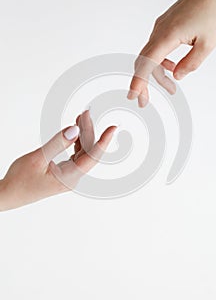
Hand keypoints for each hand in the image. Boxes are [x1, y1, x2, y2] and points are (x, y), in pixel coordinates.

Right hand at [0, 110, 115, 210]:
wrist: (8, 195)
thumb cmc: (19, 180)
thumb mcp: (38, 158)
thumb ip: (58, 143)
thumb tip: (75, 130)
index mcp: (69, 177)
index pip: (93, 157)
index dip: (104, 141)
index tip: (113, 128)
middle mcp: (73, 178)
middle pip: (88, 151)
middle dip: (89, 131)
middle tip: (86, 112)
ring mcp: (69, 176)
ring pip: (83, 152)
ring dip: (83, 135)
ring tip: (81, 117)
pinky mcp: (64, 173)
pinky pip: (76, 155)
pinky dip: (76, 142)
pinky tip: (76, 131)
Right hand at [128, 0, 215, 106]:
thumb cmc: (209, 12)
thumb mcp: (207, 44)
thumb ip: (190, 64)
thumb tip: (177, 76)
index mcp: (167, 36)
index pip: (147, 62)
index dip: (138, 80)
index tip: (133, 94)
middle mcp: (158, 32)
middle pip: (143, 62)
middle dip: (143, 83)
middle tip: (144, 101)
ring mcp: (159, 29)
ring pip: (150, 57)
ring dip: (157, 74)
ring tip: (171, 87)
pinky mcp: (162, 28)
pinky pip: (155, 49)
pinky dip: (160, 62)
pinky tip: (171, 67)